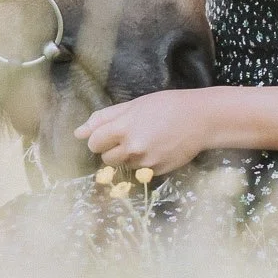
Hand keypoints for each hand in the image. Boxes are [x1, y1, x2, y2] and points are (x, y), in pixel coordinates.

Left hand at [75, 89, 220, 175]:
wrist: (200, 120)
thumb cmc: (165, 106)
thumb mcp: (132, 105)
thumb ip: (103, 119)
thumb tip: (78, 132)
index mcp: (123, 127)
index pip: (93, 142)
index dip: (97, 139)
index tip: (106, 135)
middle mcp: (132, 147)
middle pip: (105, 159)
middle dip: (111, 150)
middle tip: (127, 137)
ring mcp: (145, 162)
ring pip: (123, 166)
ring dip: (127, 157)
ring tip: (144, 141)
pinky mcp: (157, 172)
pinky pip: (140, 172)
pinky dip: (143, 164)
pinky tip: (156, 149)